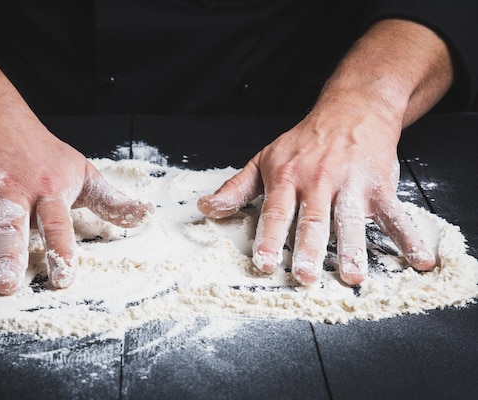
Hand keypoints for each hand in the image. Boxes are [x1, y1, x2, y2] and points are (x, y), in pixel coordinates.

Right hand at [0, 114, 153, 294]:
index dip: (61, 248)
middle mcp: (13, 193)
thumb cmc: (44, 153)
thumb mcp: (82, 173)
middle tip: (7, 286)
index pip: (56, 223)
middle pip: (11, 227)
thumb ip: (111, 201)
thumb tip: (146, 216)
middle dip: (9, 256)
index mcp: (47, 191)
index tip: (64, 277)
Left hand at [198, 110, 435, 285]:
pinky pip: (395, 215)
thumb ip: (236, 188)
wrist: (351, 110)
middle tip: (306, 276)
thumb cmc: (304, 141)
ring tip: (353, 277)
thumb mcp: (264, 159)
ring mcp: (351, 184)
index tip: (263, 263)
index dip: (268, 238)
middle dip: (309, 249)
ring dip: (353, 249)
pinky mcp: (379, 187)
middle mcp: (318, 182)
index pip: (276, 212)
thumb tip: (206, 209)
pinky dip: (409, 238)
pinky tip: (418, 260)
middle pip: (312, 219)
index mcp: (288, 178)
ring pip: (351, 220)